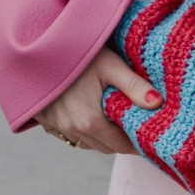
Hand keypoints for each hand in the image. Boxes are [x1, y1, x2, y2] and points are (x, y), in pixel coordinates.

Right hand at [35, 45, 161, 154]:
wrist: (37, 47)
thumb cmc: (77, 53)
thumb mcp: (110, 65)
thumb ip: (134, 86)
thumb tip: (158, 103)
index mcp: (90, 121)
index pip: (119, 146)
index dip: (135, 143)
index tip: (147, 137)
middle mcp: (71, 129)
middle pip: (103, 147)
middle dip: (119, 141)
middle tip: (134, 126)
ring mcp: (56, 126)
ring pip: (85, 142)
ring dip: (100, 137)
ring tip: (114, 120)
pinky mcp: (45, 120)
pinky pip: (68, 135)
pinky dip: (81, 131)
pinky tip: (89, 114)